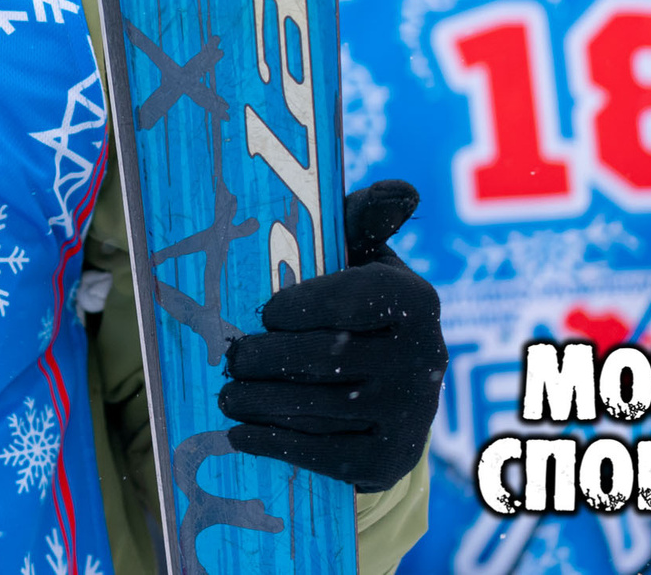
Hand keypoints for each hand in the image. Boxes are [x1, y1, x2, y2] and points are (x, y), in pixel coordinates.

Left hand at [220, 179, 445, 492]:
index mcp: (417, 301)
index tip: (266, 311)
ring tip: (226, 393)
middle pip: (329, 357)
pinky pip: (323, 453)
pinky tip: (242, 433)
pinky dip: (274, 442)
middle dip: (267, 357)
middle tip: (229, 357)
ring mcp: (410, 414)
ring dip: (259, 401)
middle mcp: (424, 358)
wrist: (392, 392)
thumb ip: (363, 219)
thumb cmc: (358, 306)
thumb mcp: (361, 259)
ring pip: (319, 406)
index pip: (357, 299)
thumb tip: (403, 191)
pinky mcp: (390, 460)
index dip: (304, 305)